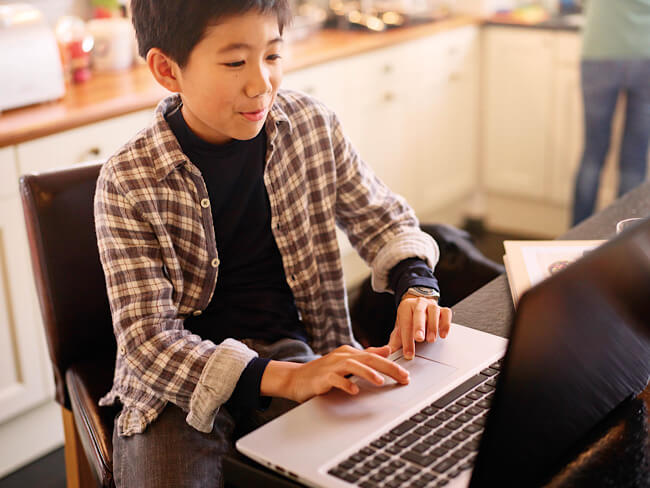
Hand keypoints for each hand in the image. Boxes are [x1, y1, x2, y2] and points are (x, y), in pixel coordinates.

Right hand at [260, 345, 409, 402]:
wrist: (295, 378)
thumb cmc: (322, 372)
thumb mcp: (346, 362)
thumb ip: (366, 356)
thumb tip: (387, 350)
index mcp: (349, 353)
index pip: (374, 357)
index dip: (392, 365)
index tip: (406, 375)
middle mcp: (342, 357)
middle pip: (368, 359)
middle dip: (387, 368)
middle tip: (403, 377)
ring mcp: (331, 366)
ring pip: (353, 366)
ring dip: (368, 373)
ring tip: (381, 381)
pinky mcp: (321, 378)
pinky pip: (335, 380)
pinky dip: (345, 384)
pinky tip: (354, 390)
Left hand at [388, 294, 451, 359]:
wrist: (417, 307)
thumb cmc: (409, 319)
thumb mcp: (400, 329)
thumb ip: (395, 341)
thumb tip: (388, 352)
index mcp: (405, 307)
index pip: (405, 323)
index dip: (406, 340)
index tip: (408, 353)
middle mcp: (419, 303)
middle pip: (419, 313)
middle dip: (419, 326)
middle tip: (419, 339)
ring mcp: (432, 305)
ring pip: (434, 311)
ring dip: (433, 326)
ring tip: (431, 340)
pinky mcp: (443, 309)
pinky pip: (446, 313)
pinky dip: (446, 323)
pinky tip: (443, 334)